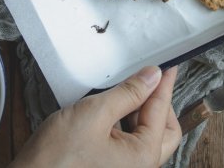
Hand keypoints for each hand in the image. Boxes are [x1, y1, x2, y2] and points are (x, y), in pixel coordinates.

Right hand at [10, 66, 181, 167]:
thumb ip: (129, 93)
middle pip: (164, 131)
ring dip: (142, 111)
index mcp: (143, 158)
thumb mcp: (95, 114)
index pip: (162, 112)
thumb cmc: (57, 157)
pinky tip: (115, 107)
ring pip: (147, 136)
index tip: (167, 66)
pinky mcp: (110, 167)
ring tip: (129, 89)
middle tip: (150, 79)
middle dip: (159, 103)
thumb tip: (153, 76)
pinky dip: (127, 122)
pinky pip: (129, 142)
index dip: (163, 85)